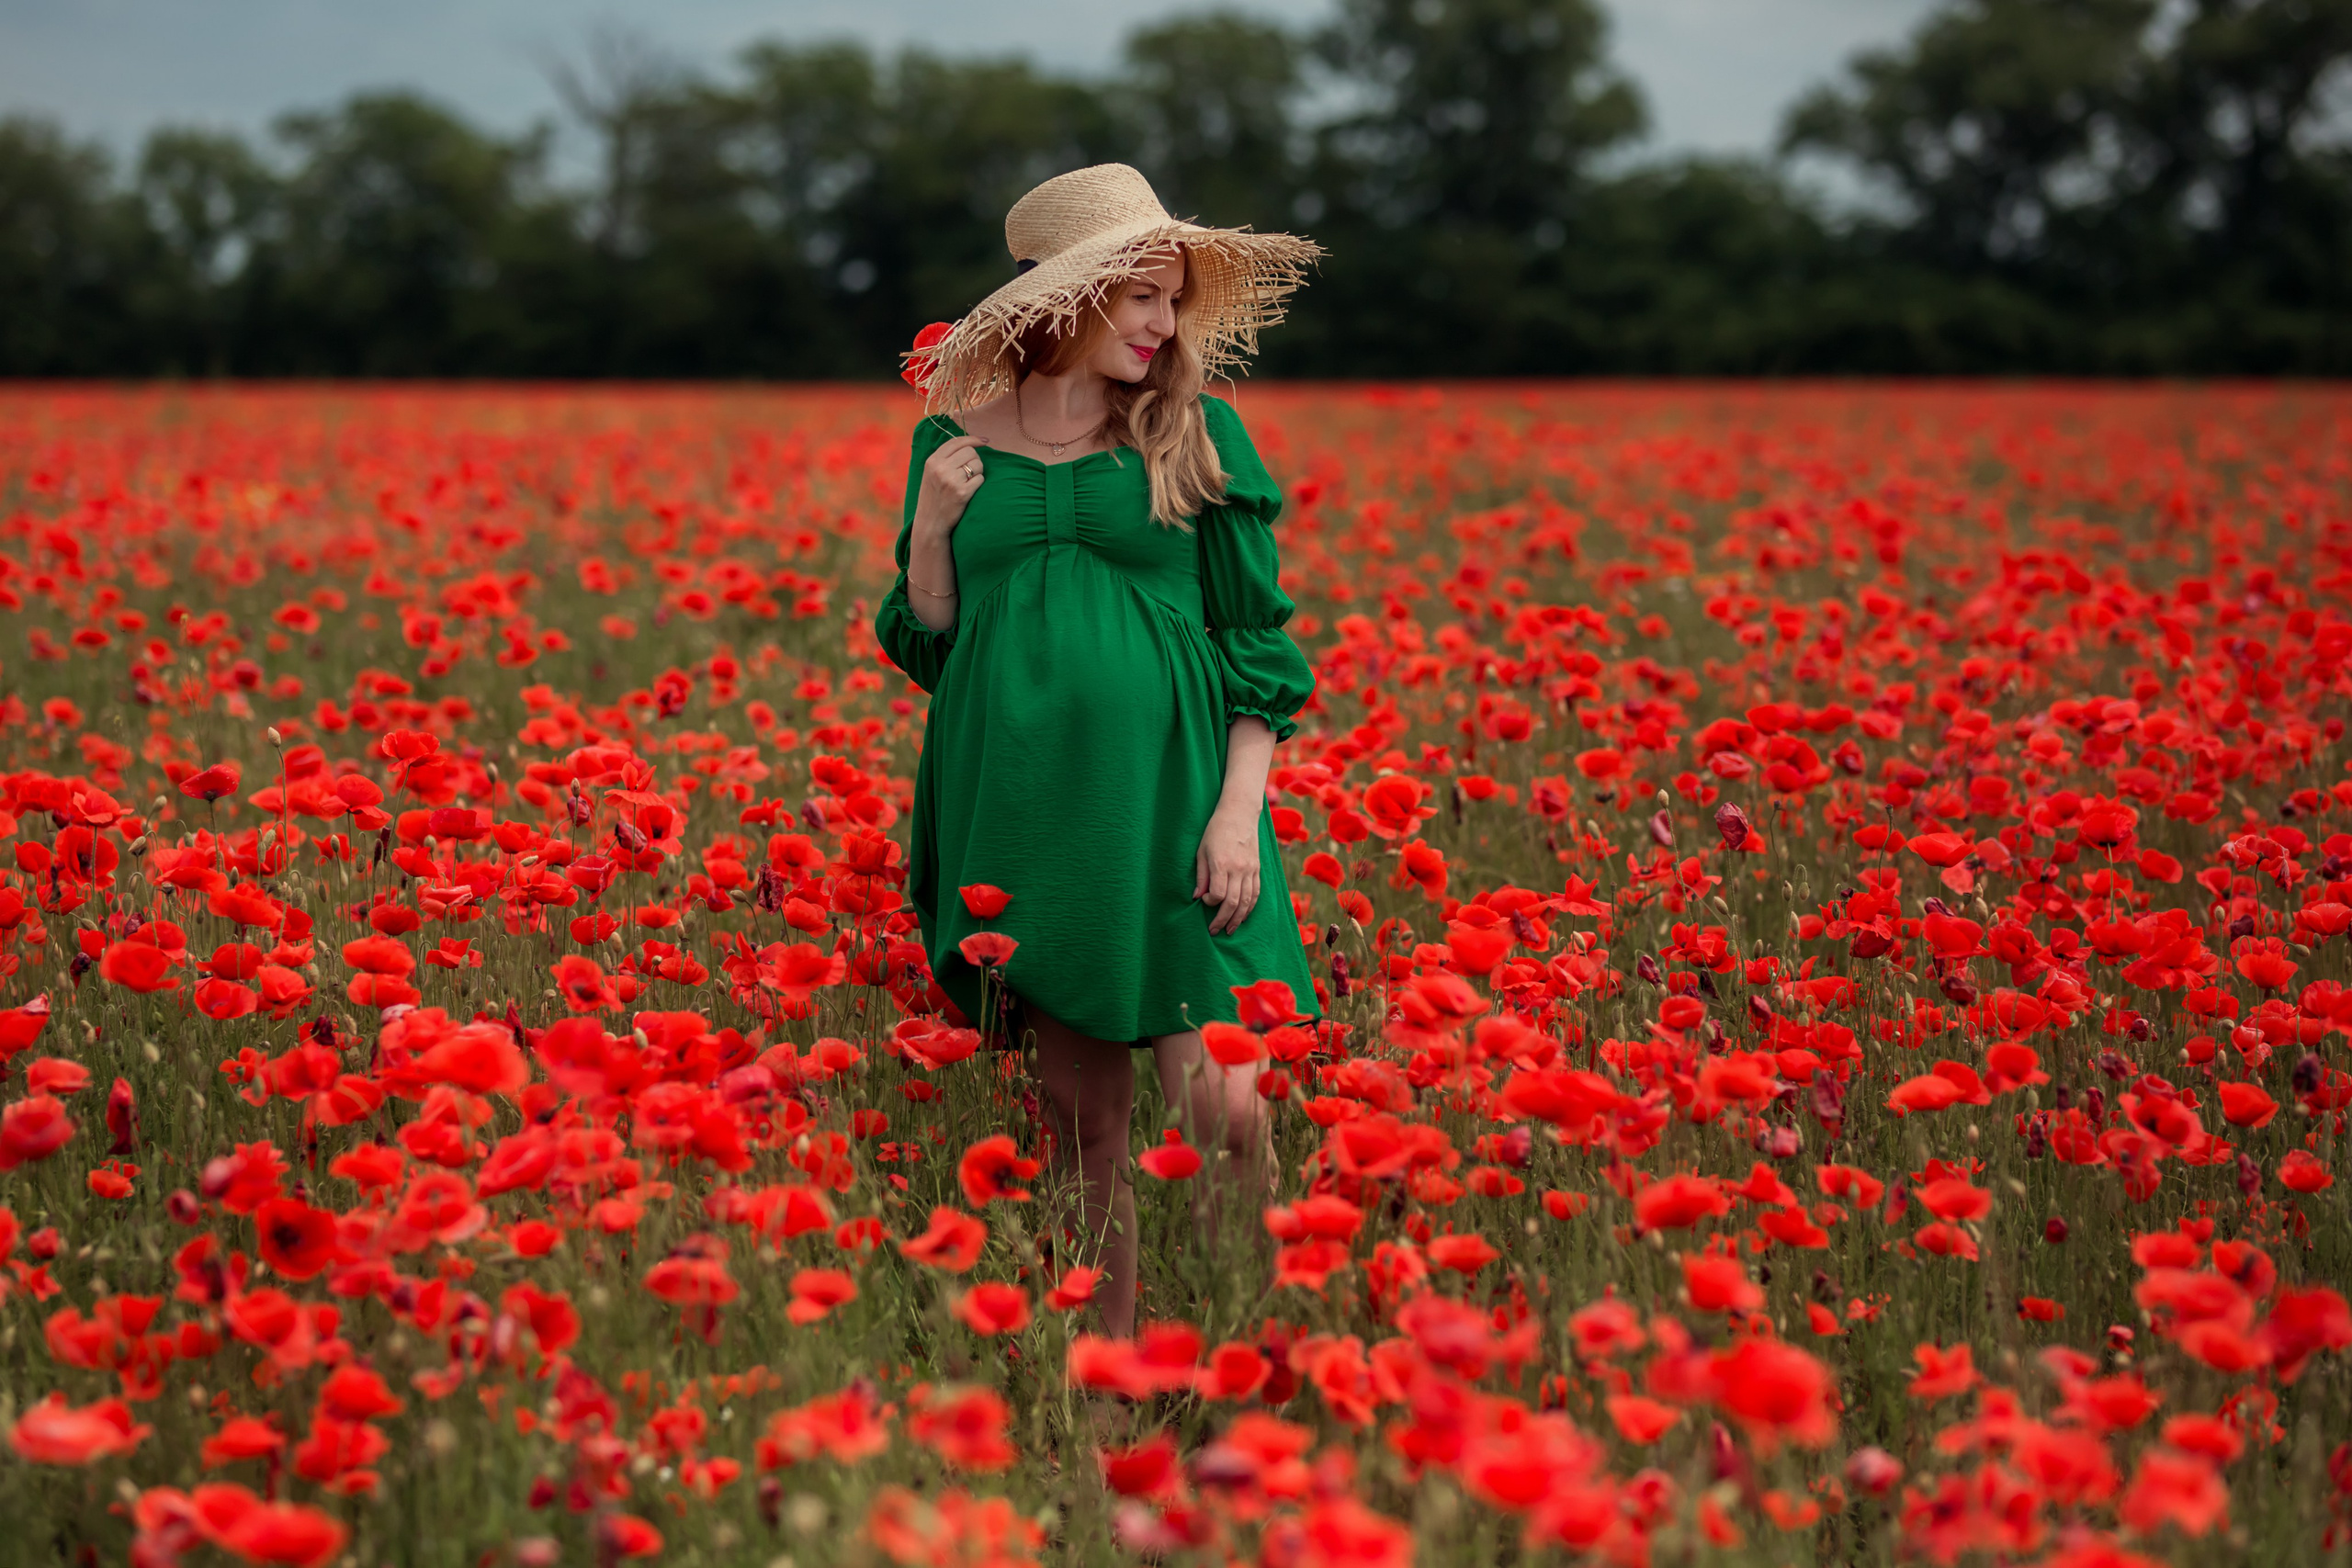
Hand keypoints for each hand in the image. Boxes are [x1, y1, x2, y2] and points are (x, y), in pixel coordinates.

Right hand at [913, 434, 988, 537]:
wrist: (930, 522)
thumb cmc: (933, 496)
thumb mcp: (931, 473)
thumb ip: (945, 458)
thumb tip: (969, 443)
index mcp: (932, 461)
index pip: (957, 442)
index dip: (973, 439)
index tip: (984, 441)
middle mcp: (940, 468)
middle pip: (970, 452)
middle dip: (975, 460)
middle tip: (969, 472)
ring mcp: (951, 481)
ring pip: (977, 465)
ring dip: (977, 472)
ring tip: (967, 482)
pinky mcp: (962, 493)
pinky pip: (980, 479)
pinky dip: (978, 484)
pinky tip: (970, 491)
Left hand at [1193, 804, 1260, 934]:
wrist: (1239, 814)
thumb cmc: (1216, 831)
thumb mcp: (1202, 851)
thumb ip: (1201, 876)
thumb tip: (1197, 897)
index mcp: (1222, 864)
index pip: (1218, 894)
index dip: (1210, 902)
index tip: (1204, 900)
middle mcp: (1238, 869)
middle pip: (1233, 902)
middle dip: (1223, 920)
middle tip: (1214, 931)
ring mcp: (1250, 870)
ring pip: (1247, 901)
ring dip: (1238, 918)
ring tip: (1230, 929)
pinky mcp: (1257, 869)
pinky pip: (1256, 893)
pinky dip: (1250, 907)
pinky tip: (1243, 916)